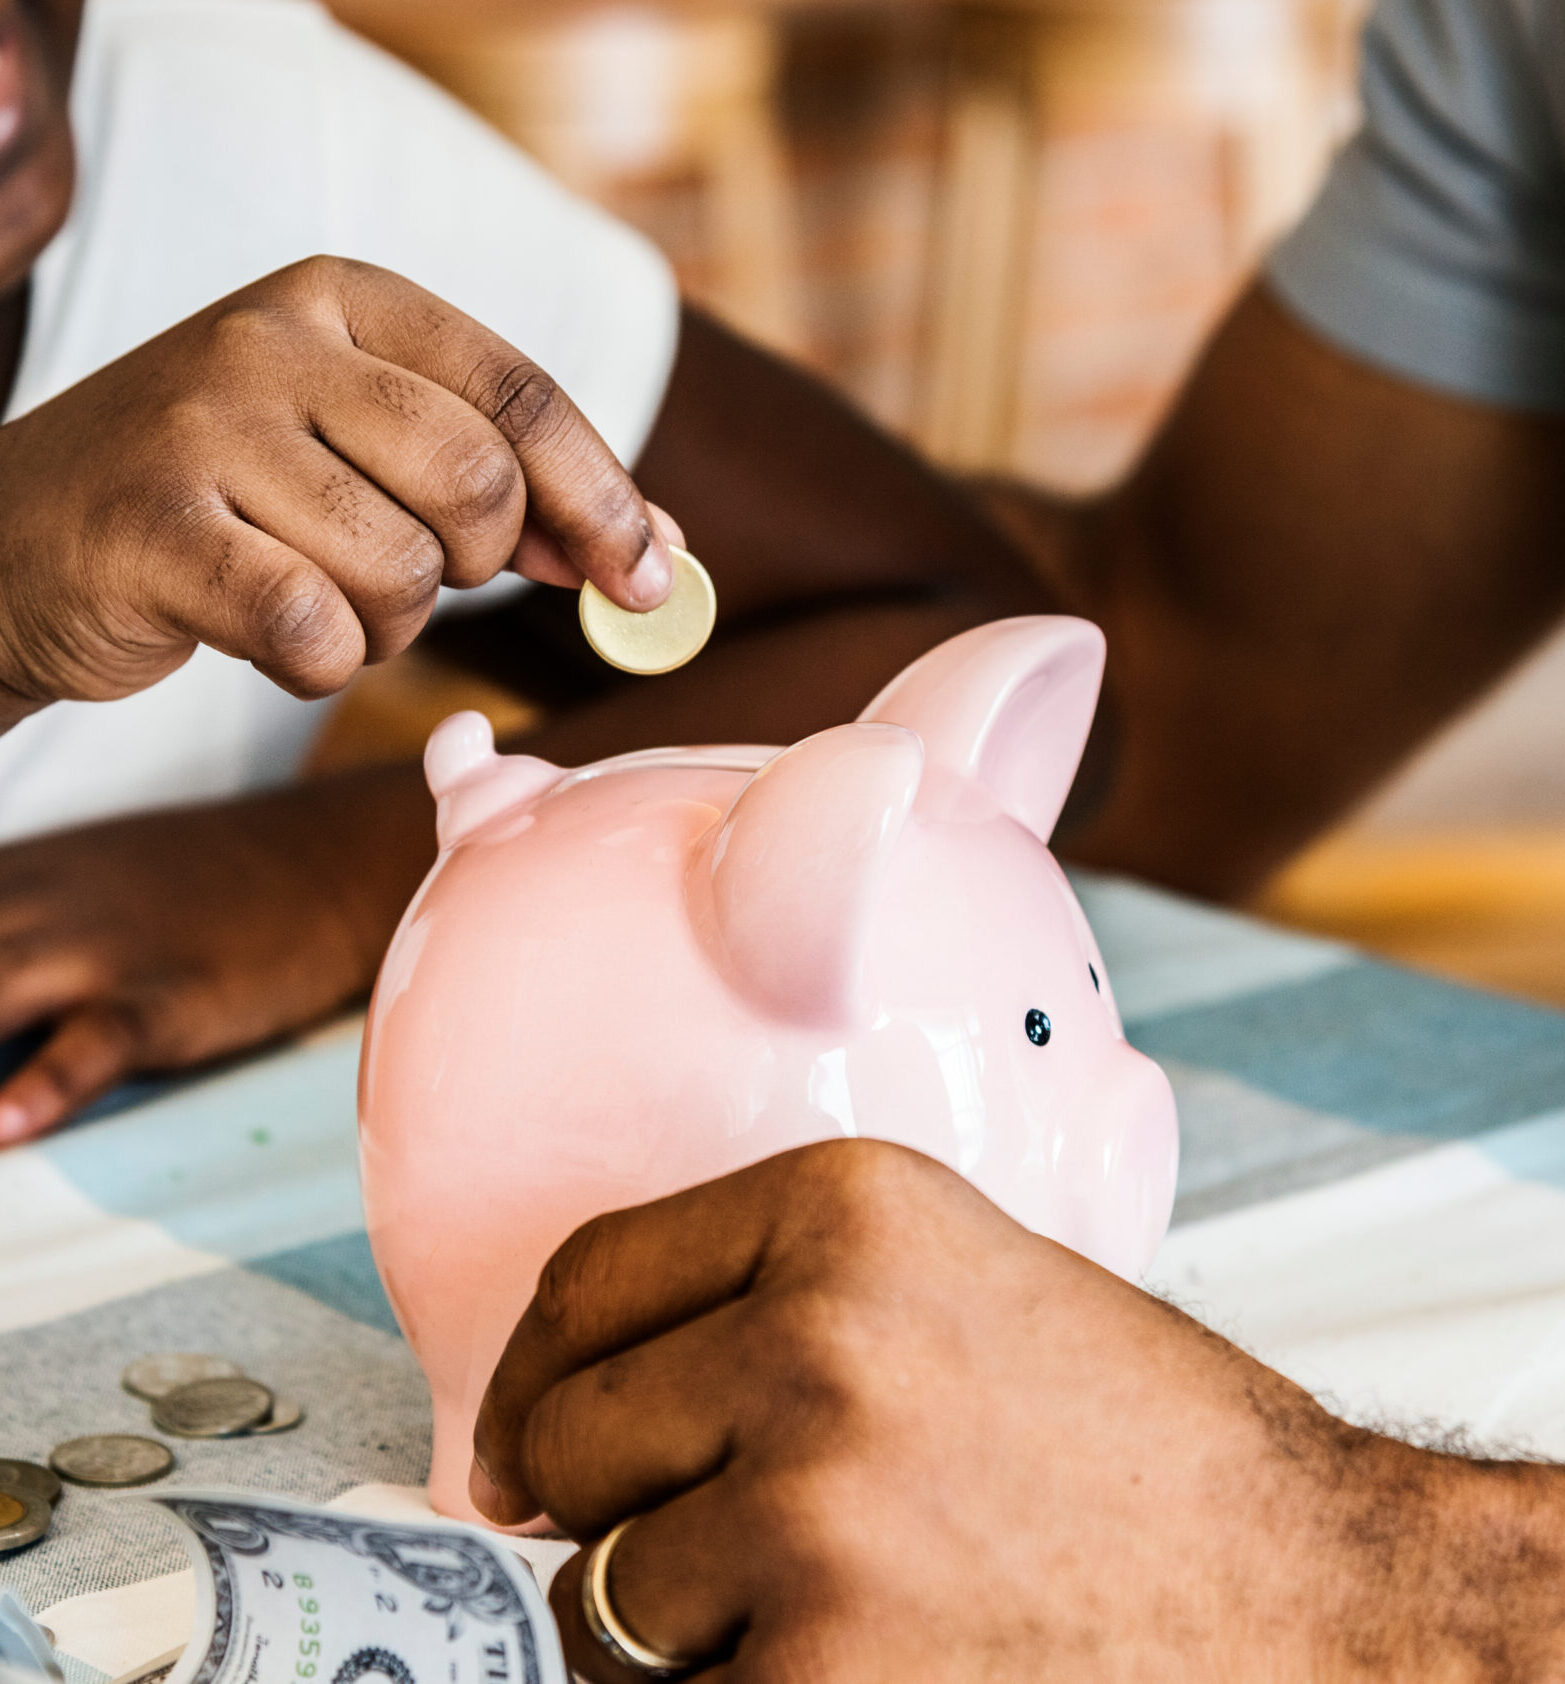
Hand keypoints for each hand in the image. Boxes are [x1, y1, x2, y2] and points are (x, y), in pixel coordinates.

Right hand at [0, 255, 674, 724]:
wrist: (28, 539)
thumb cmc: (235, 503)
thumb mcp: (368, 455)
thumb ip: (507, 488)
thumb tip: (659, 552)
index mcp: (344, 299)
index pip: (522, 396)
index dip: (604, 499)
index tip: (651, 578)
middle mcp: (272, 338)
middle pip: (477, 484)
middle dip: (477, 564)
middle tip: (414, 573)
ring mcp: (202, 425)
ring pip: (402, 572)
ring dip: (386, 626)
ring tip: (314, 594)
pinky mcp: (152, 527)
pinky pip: (314, 631)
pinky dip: (319, 664)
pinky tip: (268, 636)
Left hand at [0, 762, 431, 1142]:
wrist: (331, 860)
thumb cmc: (195, 882)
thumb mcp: (69, 877)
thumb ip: (5, 918)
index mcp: (1, 876)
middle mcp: (25, 908)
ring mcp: (98, 952)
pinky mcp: (170, 995)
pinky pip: (94, 1041)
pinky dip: (44, 1084)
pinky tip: (6, 1128)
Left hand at [470, 1141, 1513, 1682]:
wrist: (1314, 1590)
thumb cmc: (1135, 1441)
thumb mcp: (959, 1280)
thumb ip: (772, 1303)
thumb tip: (571, 1414)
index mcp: (843, 1208)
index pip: (588, 1280)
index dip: (539, 1372)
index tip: (529, 1443)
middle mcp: (814, 1340)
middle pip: (570, 1437)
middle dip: (605, 1504)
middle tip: (703, 1534)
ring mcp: (814, 1516)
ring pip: (606, 1596)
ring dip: (675, 1624)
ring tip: (821, 1607)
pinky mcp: (823, 1681)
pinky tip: (851, 1663)